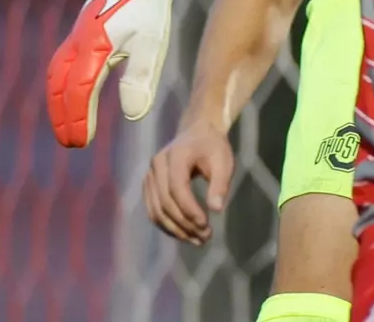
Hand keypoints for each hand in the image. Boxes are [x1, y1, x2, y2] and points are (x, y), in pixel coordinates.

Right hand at [46, 0, 197, 147]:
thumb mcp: (152, 43)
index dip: (79, 120)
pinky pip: (62, 63)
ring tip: (66, 125)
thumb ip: (140, 79)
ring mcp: (76, 34)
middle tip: (69, 142)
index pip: (79, 93)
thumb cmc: (150, 7)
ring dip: (58, 102)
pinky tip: (71, 94)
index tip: (81, 142)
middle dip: (62, 117)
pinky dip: (61, 84)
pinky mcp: (81, 29)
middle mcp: (78, 42)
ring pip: (56, 75)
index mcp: (94, 47)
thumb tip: (132, 115)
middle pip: (59, 87)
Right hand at [144, 118, 233, 244]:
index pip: (177, 188)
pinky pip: (154, 210)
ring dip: (175, 229)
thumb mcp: (224, 161)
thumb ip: (220, 184)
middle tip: (205, 238)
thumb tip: (216, 209)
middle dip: (185, 224)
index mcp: (176, 155)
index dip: (189, 209)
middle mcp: (157, 165)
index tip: (206, 225)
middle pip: (165, 202)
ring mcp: (150, 175)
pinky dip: (167, 225)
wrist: (198, 132)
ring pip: (156, 210)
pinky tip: (184, 233)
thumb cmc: (213, 147)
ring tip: (197, 240)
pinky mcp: (148, 185)